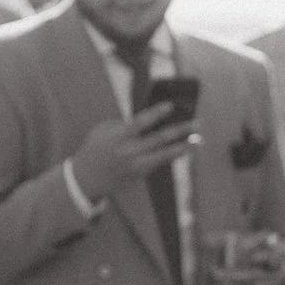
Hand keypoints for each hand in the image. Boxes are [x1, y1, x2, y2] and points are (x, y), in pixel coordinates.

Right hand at [69, 102, 193, 203]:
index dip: (156, 113)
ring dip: (183, 147)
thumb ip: (124, 124)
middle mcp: (129, 151)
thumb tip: (151, 119)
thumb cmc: (96, 148)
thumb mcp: (103, 131)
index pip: (139, 123)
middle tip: (198, 123)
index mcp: (117, 137)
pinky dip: (173, 155)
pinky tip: (185, 149)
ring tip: (198, 141)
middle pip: (159, 139)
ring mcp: (136, 165)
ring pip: (165, 155)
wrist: (86, 178)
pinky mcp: (141, 175)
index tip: (171, 106)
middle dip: (180, 130)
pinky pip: (161, 163)